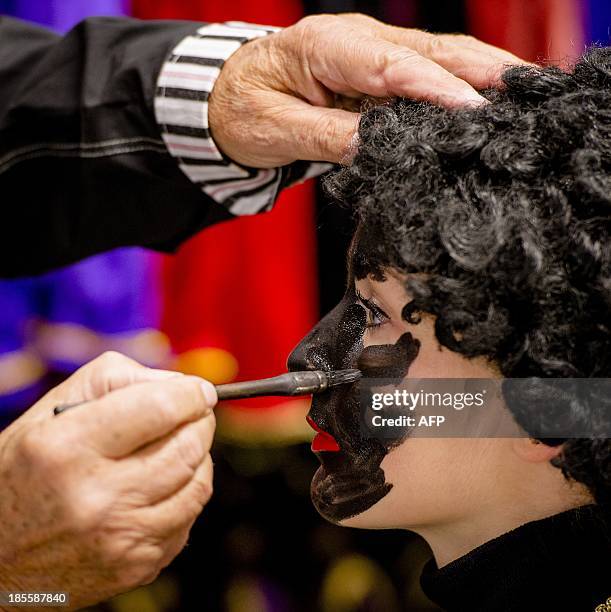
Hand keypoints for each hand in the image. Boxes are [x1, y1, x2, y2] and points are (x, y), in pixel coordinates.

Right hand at [0, 352, 216, 609]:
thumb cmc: (25, 470)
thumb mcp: (52, 411)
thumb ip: (118, 379)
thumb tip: (182, 385)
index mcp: (67, 448)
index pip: (161, 408)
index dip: (191, 393)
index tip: (200, 391)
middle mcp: (96, 498)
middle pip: (188, 446)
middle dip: (201, 422)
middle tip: (195, 415)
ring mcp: (119, 539)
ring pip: (198, 484)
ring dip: (199, 457)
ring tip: (179, 446)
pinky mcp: (135, 567)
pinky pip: (188, 519)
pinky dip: (186, 494)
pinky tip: (162, 485)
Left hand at [208, 13, 526, 166]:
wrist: (228, 94)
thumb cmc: (244, 109)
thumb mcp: (276, 130)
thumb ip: (326, 136)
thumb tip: (378, 147)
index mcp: (324, 47)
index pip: (392, 66)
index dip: (437, 88)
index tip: (474, 112)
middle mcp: (356, 39)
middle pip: (428, 50)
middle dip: (479, 70)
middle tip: (525, 92)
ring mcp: (370, 50)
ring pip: (436, 55)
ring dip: (480, 71)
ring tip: (523, 92)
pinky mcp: (377, 68)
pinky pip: (425, 70)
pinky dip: (460, 81)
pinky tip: (487, 95)